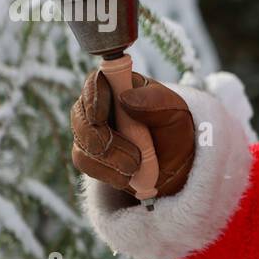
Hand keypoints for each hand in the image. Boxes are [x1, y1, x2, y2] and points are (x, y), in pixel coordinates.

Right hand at [70, 69, 194, 199]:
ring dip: (110, 159)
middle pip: (82, 115)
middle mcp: (99, 104)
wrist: (174, 164)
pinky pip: (84, 162)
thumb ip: (155, 102)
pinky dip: (106, 172)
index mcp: (120, 85)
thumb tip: (125, 97)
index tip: (100, 117)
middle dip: (103, 139)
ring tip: (136, 167)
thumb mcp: (176, 114)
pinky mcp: (88, 153)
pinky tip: (126, 176)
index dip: (93, 98)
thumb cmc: (174, 130)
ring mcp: (90, 128)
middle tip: (133, 157)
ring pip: (82, 141)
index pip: (96, 82)